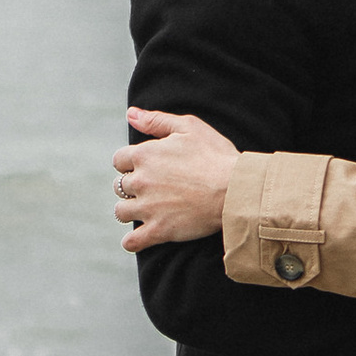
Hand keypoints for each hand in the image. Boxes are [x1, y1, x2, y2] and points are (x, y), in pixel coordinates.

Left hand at [115, 105, 238, 248]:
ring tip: (148, 210)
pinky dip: (132, 241)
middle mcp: (140, 181)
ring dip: (131, 211)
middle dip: (132, 187)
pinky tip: (140, 237)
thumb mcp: (189, 127)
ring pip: (121, 212)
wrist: (236, 190)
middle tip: (153, 189)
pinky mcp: (159, 231)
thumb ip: (156, 120)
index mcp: (144, 155)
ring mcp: (148, 208)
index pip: (119, 160)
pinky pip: (132, 241)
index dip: (132, 163)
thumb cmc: (216, 156)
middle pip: (119, 186)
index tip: (147, 168)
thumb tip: (130, 114)